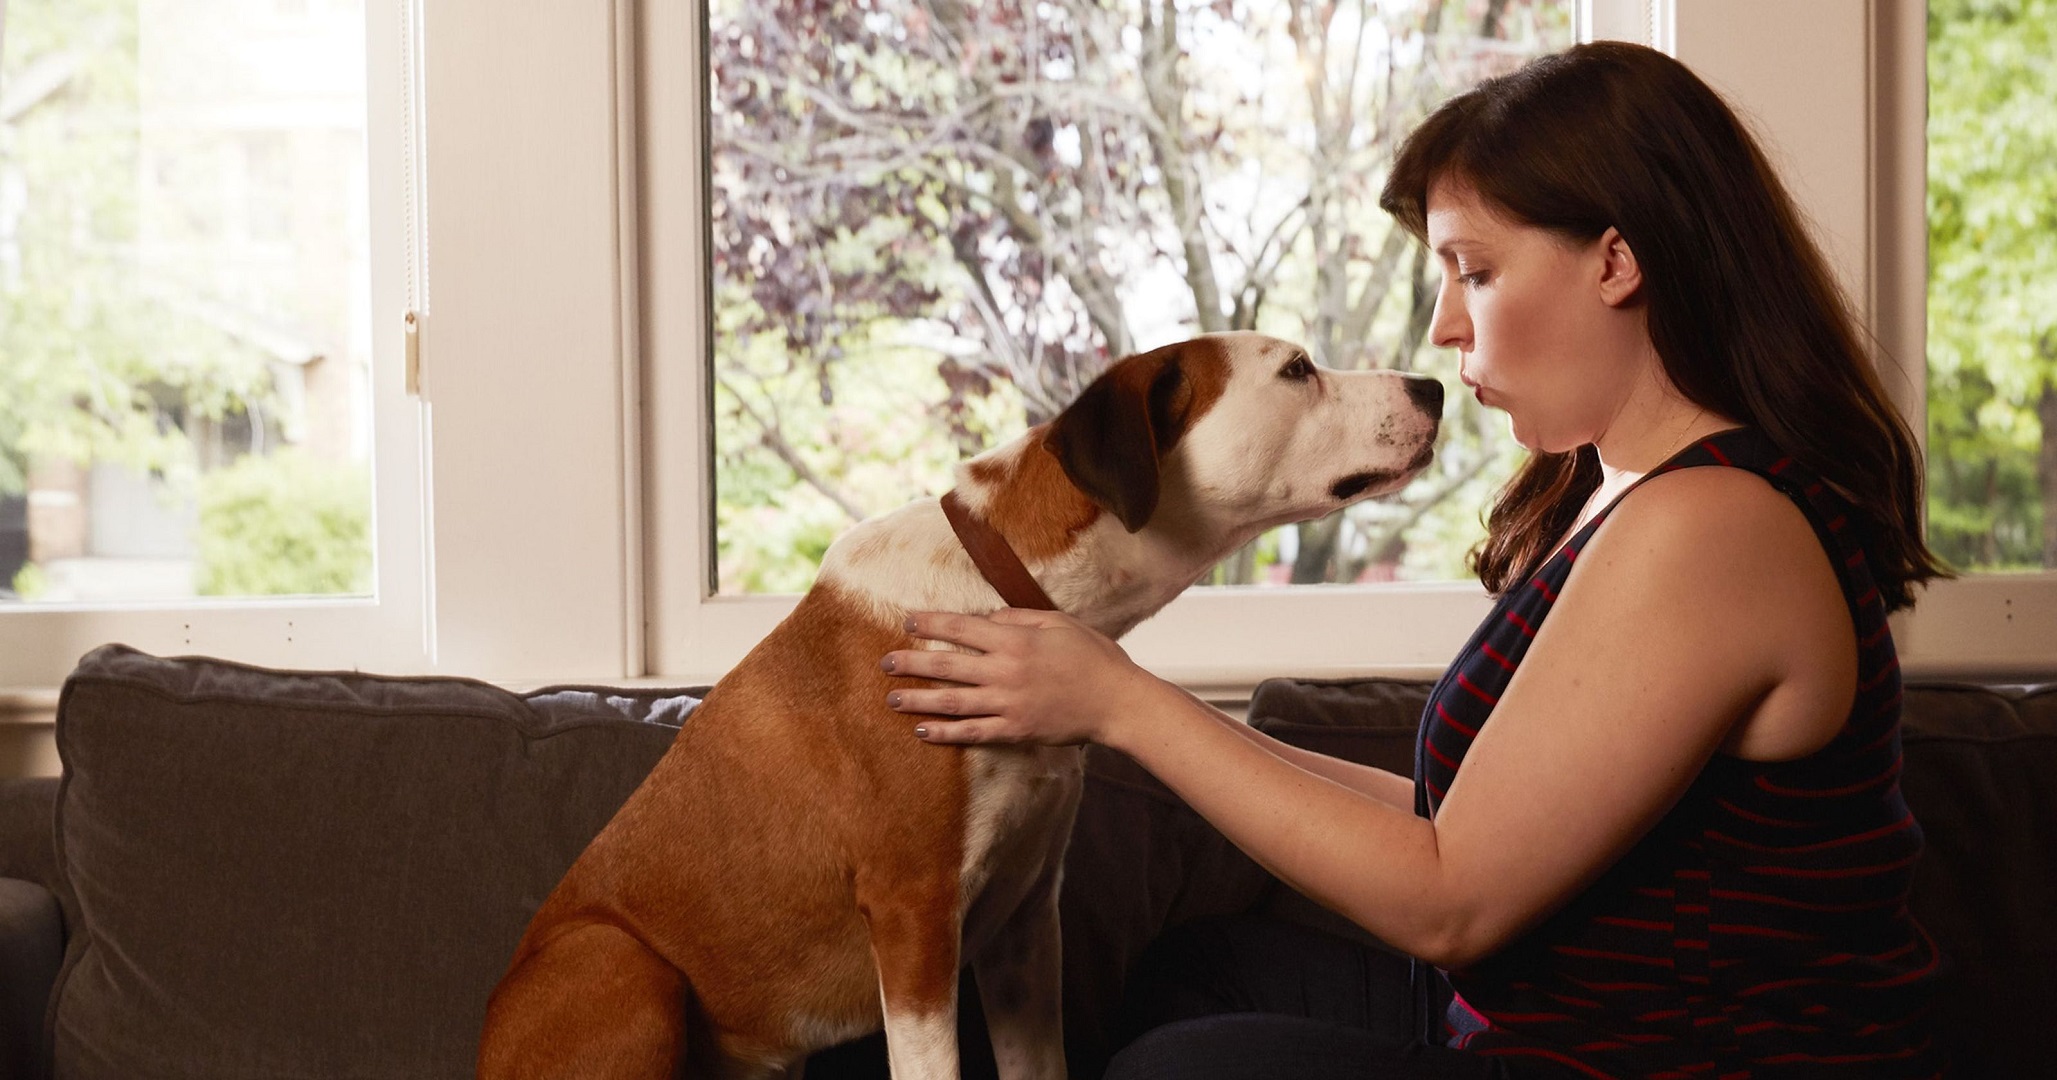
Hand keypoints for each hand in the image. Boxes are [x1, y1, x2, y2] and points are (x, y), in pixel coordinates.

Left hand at [880, 608, 1156, 745]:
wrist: (1118, 702)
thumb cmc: (1093, 657)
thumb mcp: (1058, 624)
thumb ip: (1019, 620)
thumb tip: (985, 620)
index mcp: (1015, 640)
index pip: (961, 627)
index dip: (930, 623)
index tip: (906, 620)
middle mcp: (1005, 671)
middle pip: (947, 665)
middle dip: (911, 662)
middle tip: (884, 662)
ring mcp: (1008, 703)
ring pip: (952, 701)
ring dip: (918, 700)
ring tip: (892, 699)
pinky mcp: (1014, 730)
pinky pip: (972, 732)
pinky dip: (945, 733)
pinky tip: (923, 731)